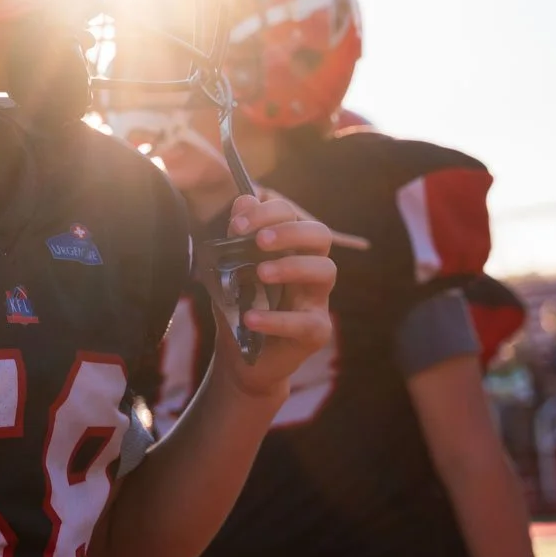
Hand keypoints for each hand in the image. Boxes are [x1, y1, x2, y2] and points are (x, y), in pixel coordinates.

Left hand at [203, 193, 334, 397]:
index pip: (293, 217)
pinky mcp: (316, 332)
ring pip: (326, 271)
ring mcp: (316, 300)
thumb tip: (244, 199)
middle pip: (320, 236)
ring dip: (292, 267)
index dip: (268, 214)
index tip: (237, 225)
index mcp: (291, 249)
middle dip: (291, 232)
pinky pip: (306, 322)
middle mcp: (310, 270)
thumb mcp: (229, 271)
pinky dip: (277, 319)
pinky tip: (250, 318)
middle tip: (259, 242)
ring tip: (260, 275)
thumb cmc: (239, 307)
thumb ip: (237, 238)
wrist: (240, 358)